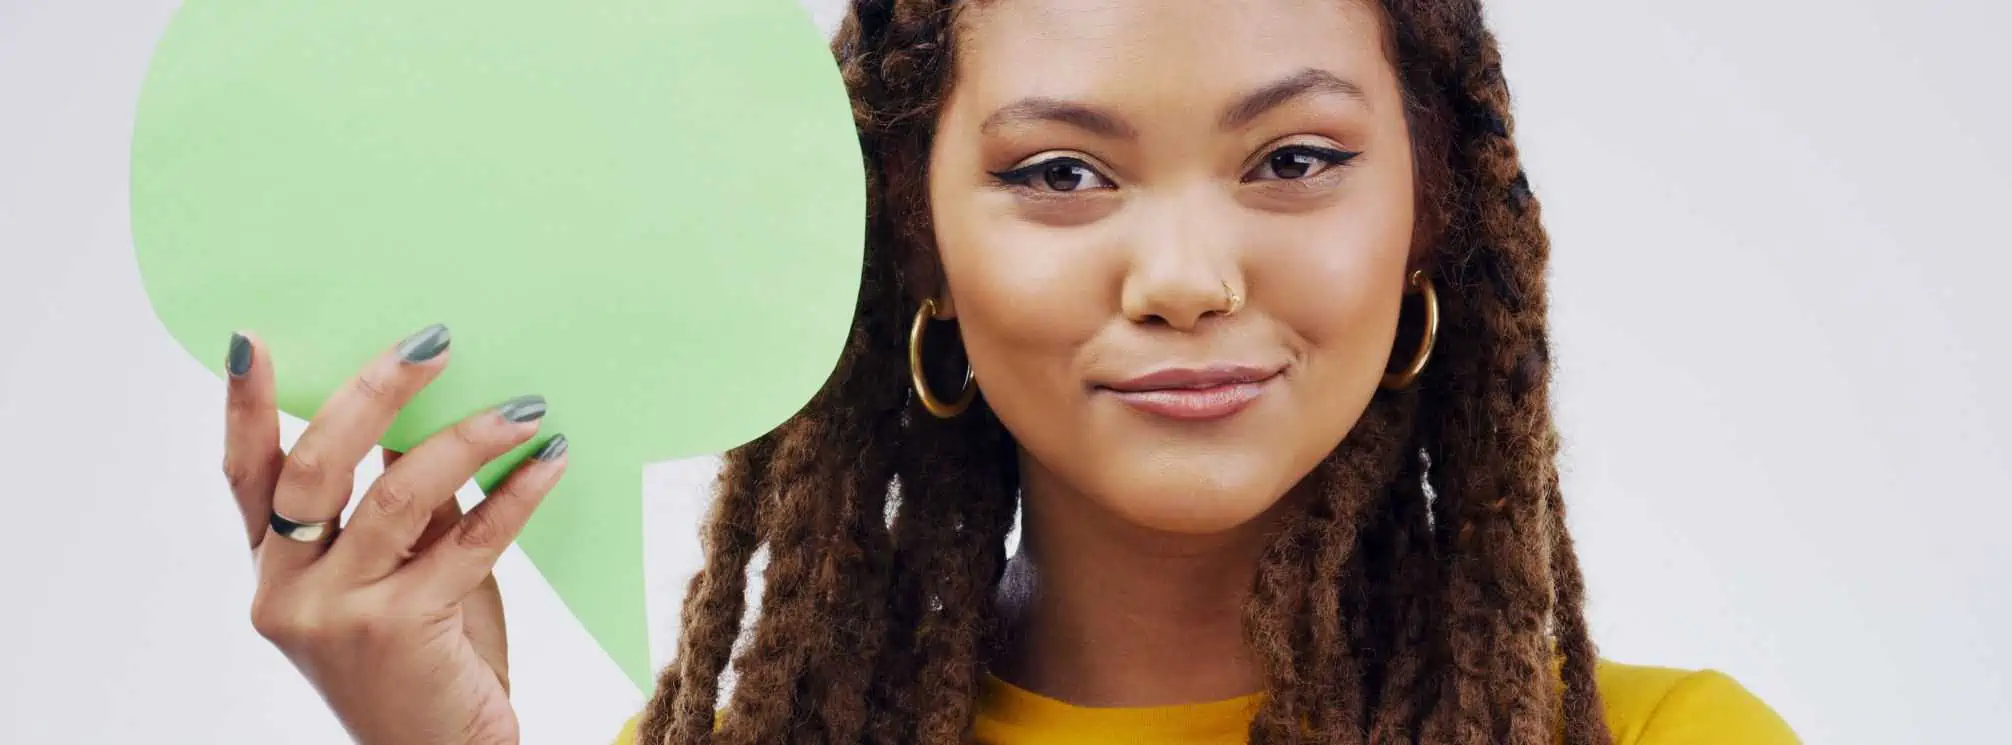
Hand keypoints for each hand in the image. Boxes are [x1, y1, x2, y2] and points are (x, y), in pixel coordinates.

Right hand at [221, 324, 568, 744]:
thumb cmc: (427, 656)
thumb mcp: (399, 573)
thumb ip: (399, 505)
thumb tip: (425, 411)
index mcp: (274, 570)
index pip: (247, 476)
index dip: (245, 407)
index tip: (254, 339)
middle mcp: (287, 591)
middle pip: (315, 467)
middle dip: (374, 393)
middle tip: (434, 342)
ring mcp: (335, 614)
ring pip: (394, 496)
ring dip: (466, 439)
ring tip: (524, 407)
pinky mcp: (397, 630)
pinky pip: (466, 542)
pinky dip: (515, 495)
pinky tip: (549, 462)